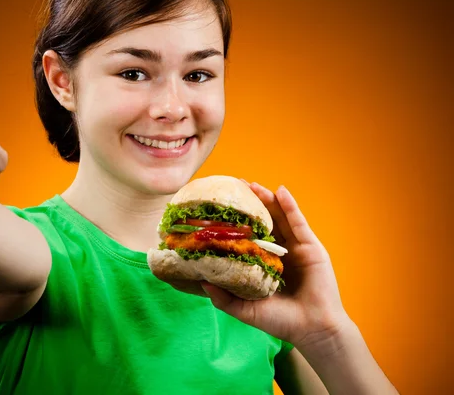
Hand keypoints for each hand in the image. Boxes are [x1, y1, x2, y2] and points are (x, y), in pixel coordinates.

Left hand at [201, 182, 349, 348]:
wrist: (312, 329)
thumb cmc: (280, 321)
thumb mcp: (245, 309)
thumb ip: (223, 297)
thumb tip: (200, 280)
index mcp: (264, 263)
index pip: (248, 236)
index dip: (236, 222)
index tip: (220, 208)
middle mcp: (279, 252)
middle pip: (263, 221)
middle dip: (250, 203)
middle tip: (234, 186)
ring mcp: (295, 247)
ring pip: (279, 217)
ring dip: (267, 199)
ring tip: (252, 184)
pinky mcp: (311, 246)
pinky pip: (298, 221)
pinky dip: (290, 205)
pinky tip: (281, 191)